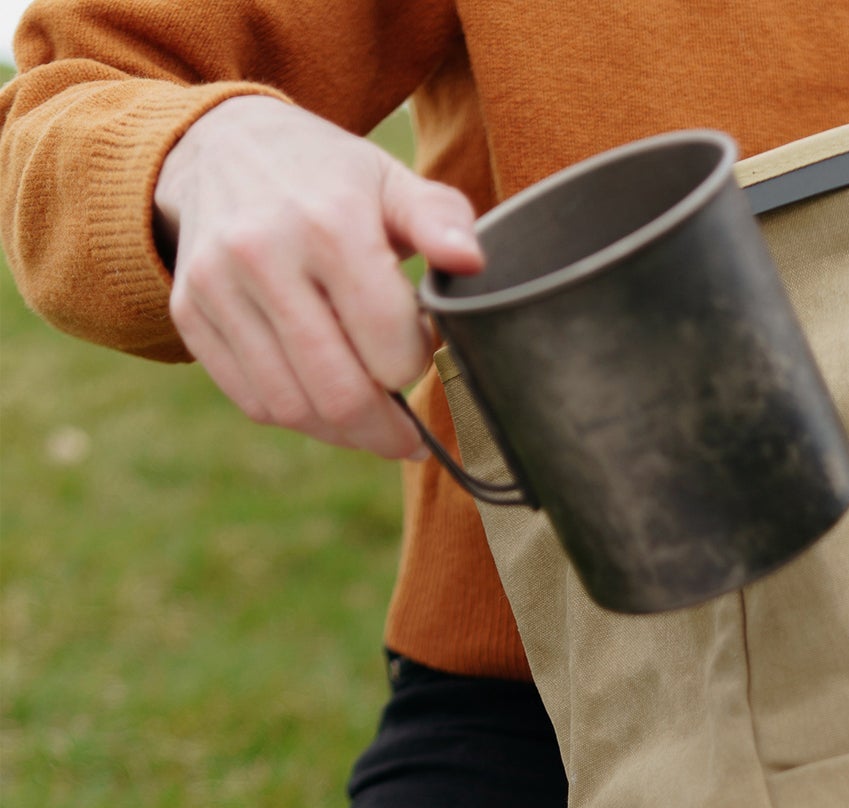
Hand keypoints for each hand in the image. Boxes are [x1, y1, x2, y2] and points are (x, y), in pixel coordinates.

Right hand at [155, 96, 484, 458]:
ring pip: (294, 409)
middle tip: (406, 436)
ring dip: (341, 431)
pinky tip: (319, 396)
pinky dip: (297, 415)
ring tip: (366, 415)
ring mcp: (218, 286)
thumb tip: (472, 264)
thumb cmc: (327, 178)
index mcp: (330, 223)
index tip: (420, 350)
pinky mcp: (190, 312)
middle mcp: (264, 254)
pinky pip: (254, 402)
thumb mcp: (390, 181)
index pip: (390, 349)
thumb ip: (441, 222)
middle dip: (386, 429)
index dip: (417, 365)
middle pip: (340, 395)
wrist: (218, 144)